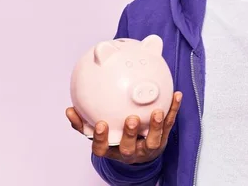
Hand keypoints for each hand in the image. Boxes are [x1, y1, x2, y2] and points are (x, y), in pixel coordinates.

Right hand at [66, 91, 181, 164]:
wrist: (141, 151)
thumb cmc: (116, 138)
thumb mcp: (99, 134)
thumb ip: (83, 123)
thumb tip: (70, 110)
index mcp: (112, 149)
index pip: (102, 149)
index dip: (101, 139)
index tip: (100, 124)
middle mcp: (130, 151)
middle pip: (129, 147)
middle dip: (130, 134)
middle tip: (131, 119)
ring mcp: (148, 146)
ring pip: (154, 140)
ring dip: (156, 126)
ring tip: (158, 112)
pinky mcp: (163, 138)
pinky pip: (170, 124)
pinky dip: (174, 110)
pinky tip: (176, 95)